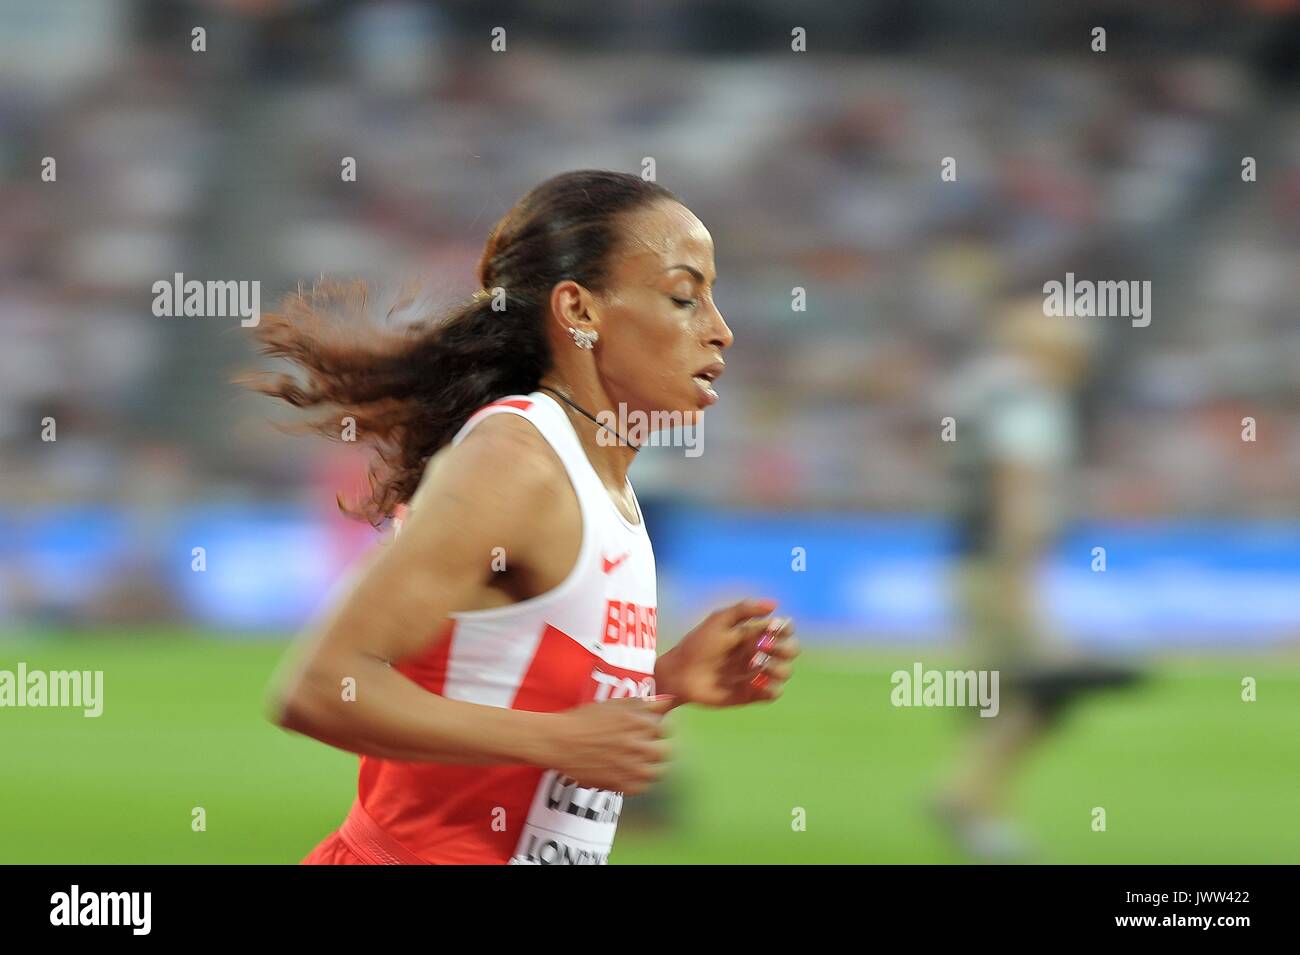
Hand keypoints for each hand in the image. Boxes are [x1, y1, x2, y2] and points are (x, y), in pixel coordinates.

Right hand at [545, 696, 672, 793]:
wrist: (559, 741)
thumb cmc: (584, 720)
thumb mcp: (616, 704)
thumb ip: (645, 703)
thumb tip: (668, 701)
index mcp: (640, 722)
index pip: (666, 729)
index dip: (657, 729)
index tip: (648, 731)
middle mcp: (639, 745)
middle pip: (666, 751)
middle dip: (658, 748)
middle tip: (643, 747)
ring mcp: (631, 767)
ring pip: (657, 772)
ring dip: (650, 766)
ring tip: (636, 761)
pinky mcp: (621, 785)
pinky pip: (642, 787)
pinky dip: (638, 781)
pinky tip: (627, 772)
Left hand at [658, 599, 798, 706]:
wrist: (681, 673)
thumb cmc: (697, 644)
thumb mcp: (719, 620)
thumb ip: (745, 609)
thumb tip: (775, 606)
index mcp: (754, 634)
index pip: (784, 629)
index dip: (785, 628)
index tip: (773, 629)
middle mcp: (759, 653)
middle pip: (792, 650)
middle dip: (786, 648)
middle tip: (764, 649)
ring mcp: (757, 674)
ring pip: (786, 672)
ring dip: (778, 668)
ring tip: (755, 666)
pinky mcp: (752, 694)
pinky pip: (774, 693)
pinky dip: (770, 688)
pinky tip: (754, 683)